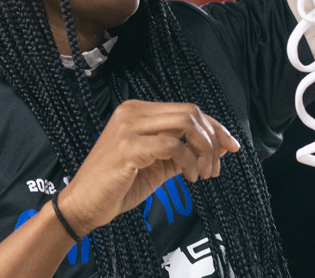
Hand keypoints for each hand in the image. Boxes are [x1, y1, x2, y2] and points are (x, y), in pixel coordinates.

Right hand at [55, 100, 239, 235]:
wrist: (83, 205)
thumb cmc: (117, 186)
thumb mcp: (158, 165)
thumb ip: (184, 153)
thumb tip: (219, 147)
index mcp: (138, 112)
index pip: (187, 110)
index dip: (214, 127)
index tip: (231, 146)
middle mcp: (132, 112)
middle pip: (190, 113)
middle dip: (212, 139)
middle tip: (215, 168)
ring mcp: (128, 127)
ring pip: (184, 124)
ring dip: (203, 150)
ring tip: (202, 174)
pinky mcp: (127, 147)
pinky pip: (171, 145)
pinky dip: (188, 161)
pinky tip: (189, 177)